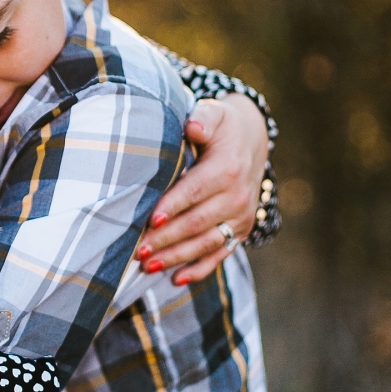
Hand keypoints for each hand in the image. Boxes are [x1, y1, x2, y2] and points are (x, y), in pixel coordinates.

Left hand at [138, 94, 268, 285]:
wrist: (252, 142)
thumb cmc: (222, 127)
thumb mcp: (215, 112)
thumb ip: (204, 117)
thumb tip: (193, 127)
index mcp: (228, 168)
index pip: (197, 189)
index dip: (175, 205)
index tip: (151, 219)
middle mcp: (238, 196)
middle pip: (199, 222)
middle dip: (168, 238)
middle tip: (138, 249)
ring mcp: (241, 217)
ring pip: (208, 242)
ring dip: (178, 257)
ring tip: (148, 265)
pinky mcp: (241, 231)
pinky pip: (221, 254)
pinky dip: (199, 269)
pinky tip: (176, 279)